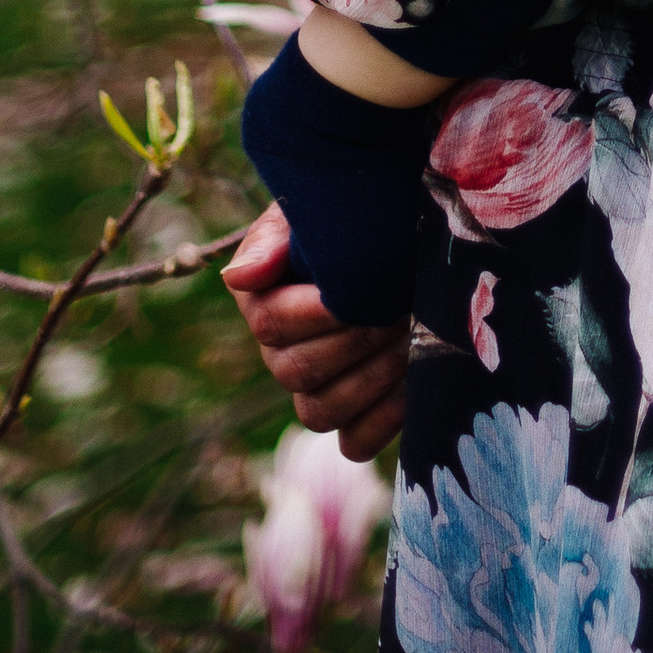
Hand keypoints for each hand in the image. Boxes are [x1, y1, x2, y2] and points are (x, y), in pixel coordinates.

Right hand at [222, 203, 407, 462]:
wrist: (394, 233)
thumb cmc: (349, 215)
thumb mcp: (310, 209)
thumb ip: (273, 239)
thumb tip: (239, 277)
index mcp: (263, 302)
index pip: (273, 322)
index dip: (323, 311)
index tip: (369, 285)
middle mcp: (281, 354)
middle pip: (297, 372)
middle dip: (356, 340)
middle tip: (401, 309)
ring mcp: (316, 390)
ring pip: (319, 413)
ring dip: (370, 379)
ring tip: (411, 339)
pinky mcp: (355, 416)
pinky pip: (354, 443)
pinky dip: (382, 422)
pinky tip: (413, 385)